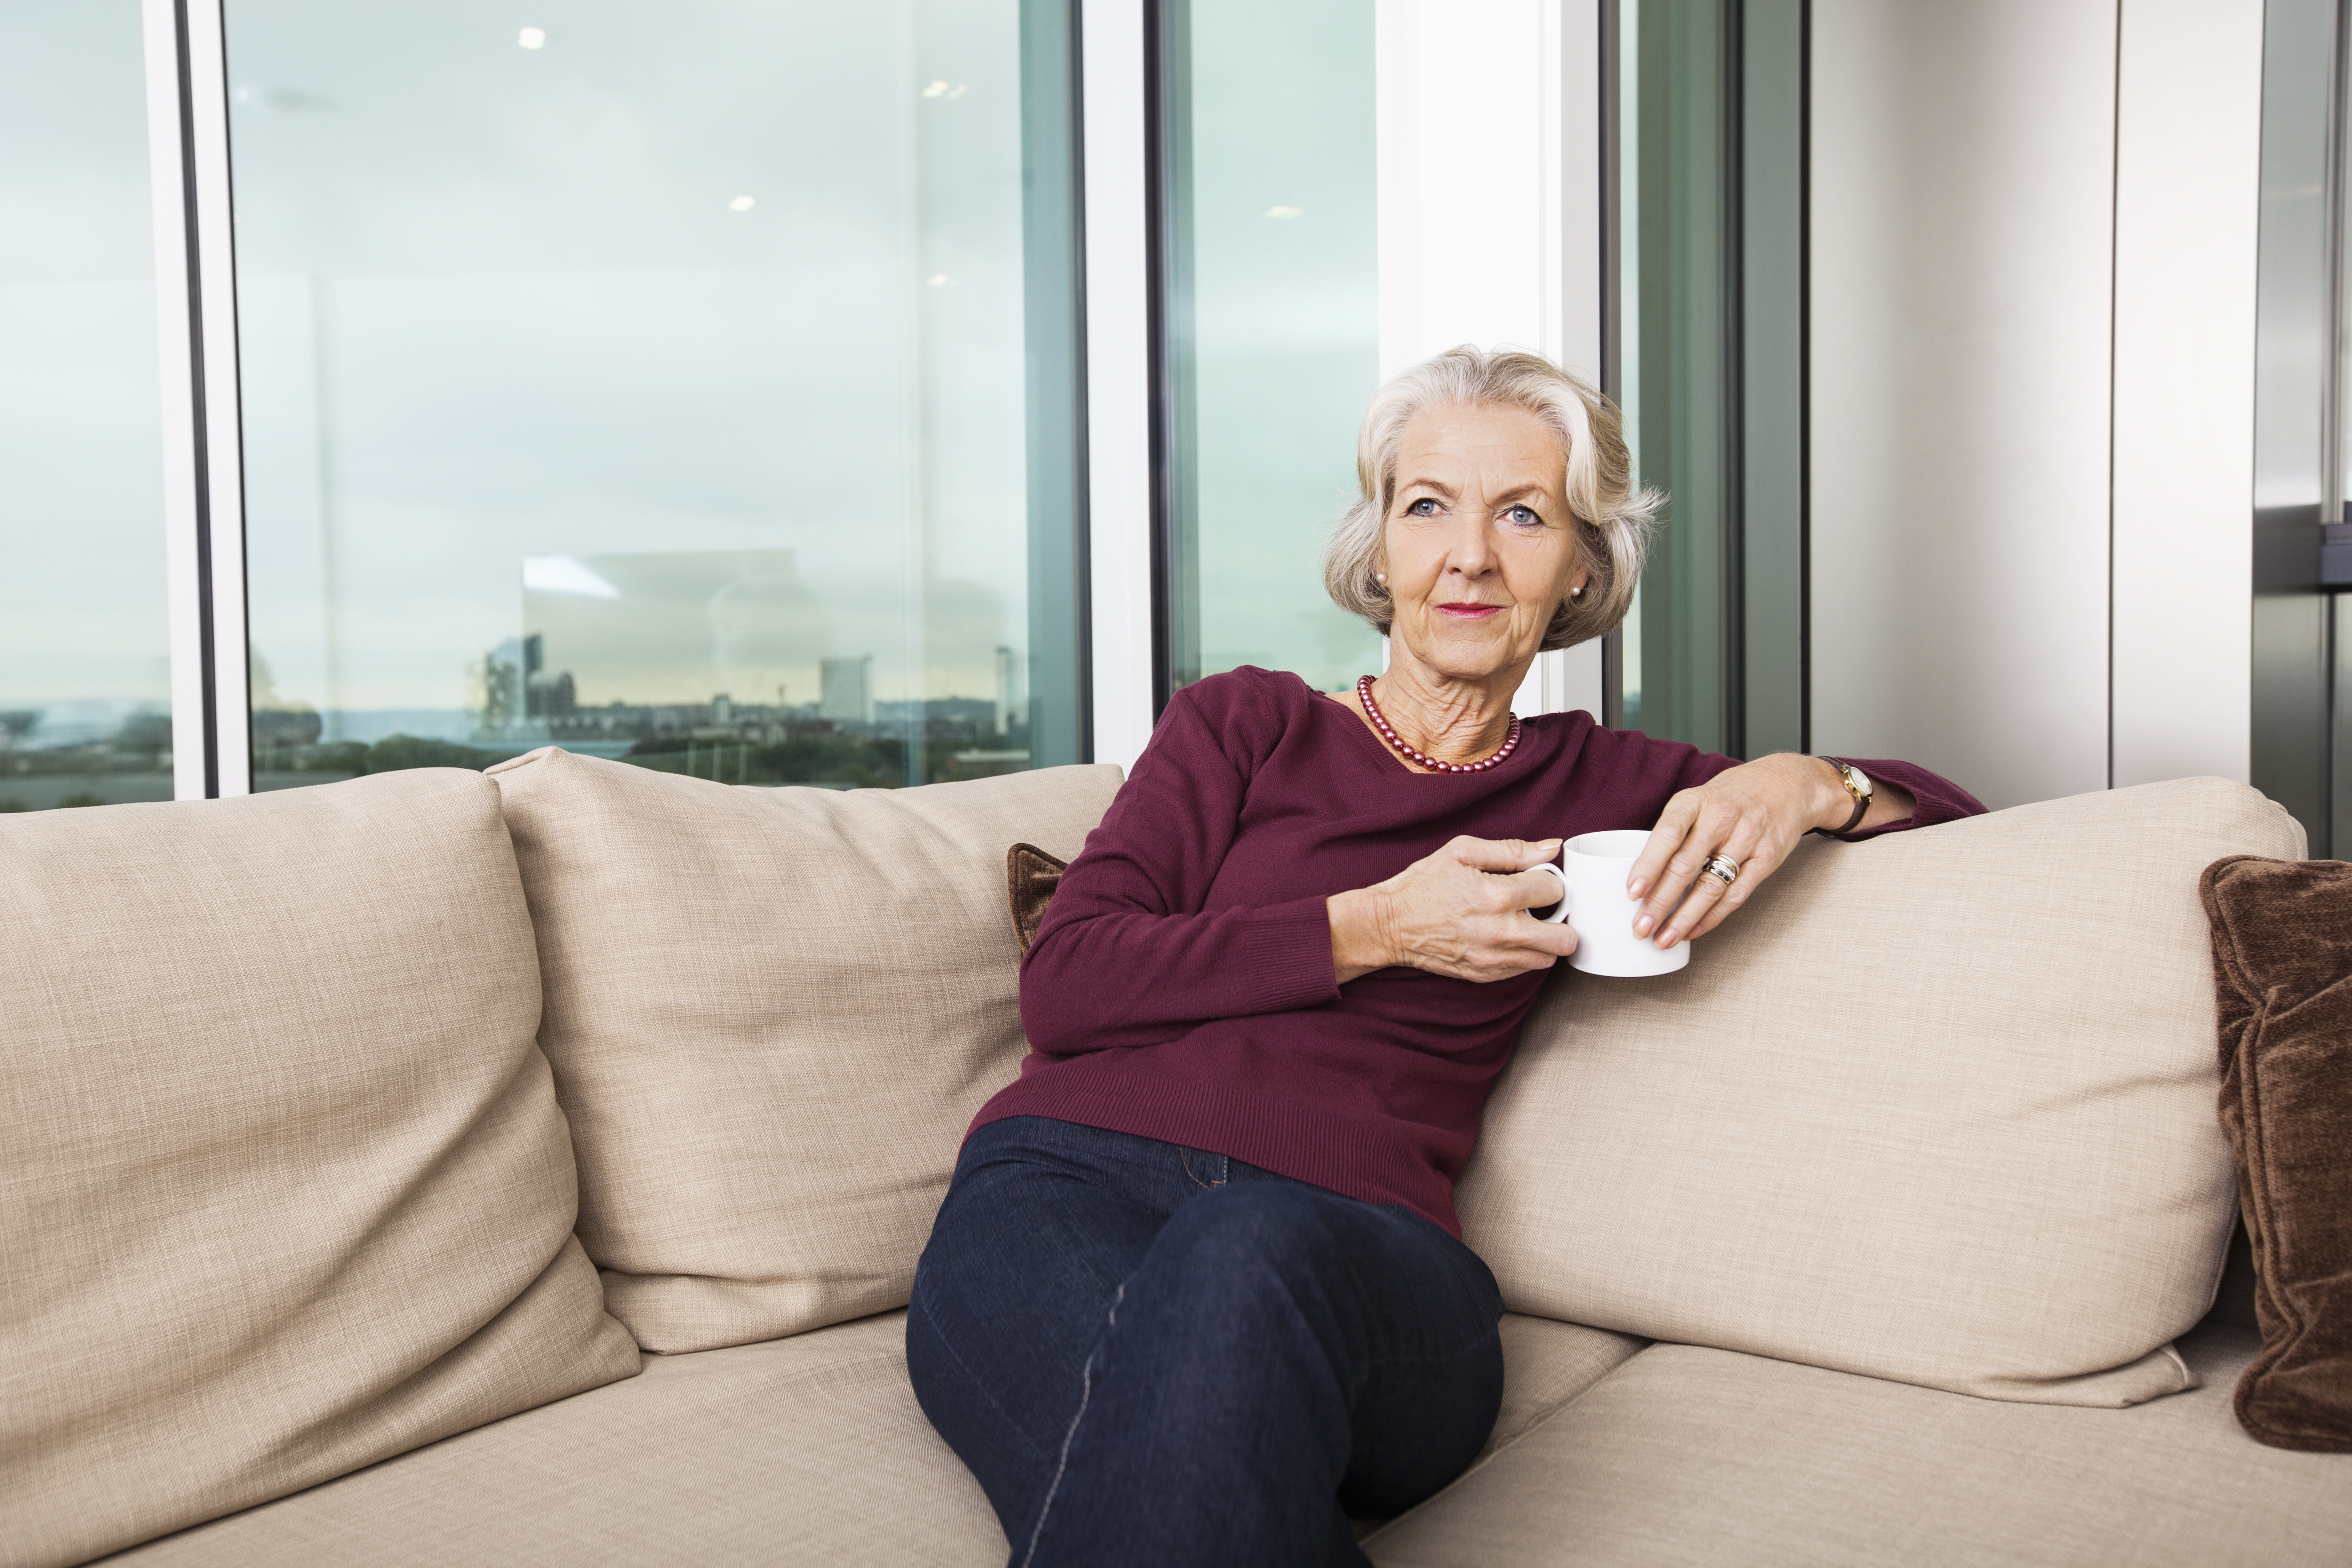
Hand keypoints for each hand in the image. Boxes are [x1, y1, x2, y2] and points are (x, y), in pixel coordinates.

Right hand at [1329, 836, 1578, 984]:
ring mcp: (1494, 958)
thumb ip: (1512, 850)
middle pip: (1565, 938)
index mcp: (1497, 895)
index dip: (1548, 881)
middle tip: (1541, 908)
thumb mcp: (1462, 852)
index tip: (1534, 880)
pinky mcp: (1486, 975)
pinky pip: (1525, 970)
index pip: (1554, 890)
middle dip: (1559, 919)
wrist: (1390, 925)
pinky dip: (1523, 954)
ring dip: (1544, 940)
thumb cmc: (1423, 885)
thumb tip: (1552, 847)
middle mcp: (1501, 932)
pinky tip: (1504, 937)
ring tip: (1522, 923)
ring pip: (1549, 958)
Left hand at [1625, 755, 1910, 949]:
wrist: (1788, 784)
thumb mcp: (1697, 800)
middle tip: (1641, 928)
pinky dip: (1711, 917)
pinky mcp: (1766, 858)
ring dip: (1684, 918)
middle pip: (1685, 866)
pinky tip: (1693, 930)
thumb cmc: (1731, 797)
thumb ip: (1673, 831)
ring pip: (1710, 887)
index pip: (1667, 835)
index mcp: (1694, 802)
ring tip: (1664, 939)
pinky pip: (1735, 895)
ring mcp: (1746, 839)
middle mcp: (1720, 818)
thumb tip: (1642, 873)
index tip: (1632, 892)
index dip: (1648, 866)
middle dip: (1660, 902)